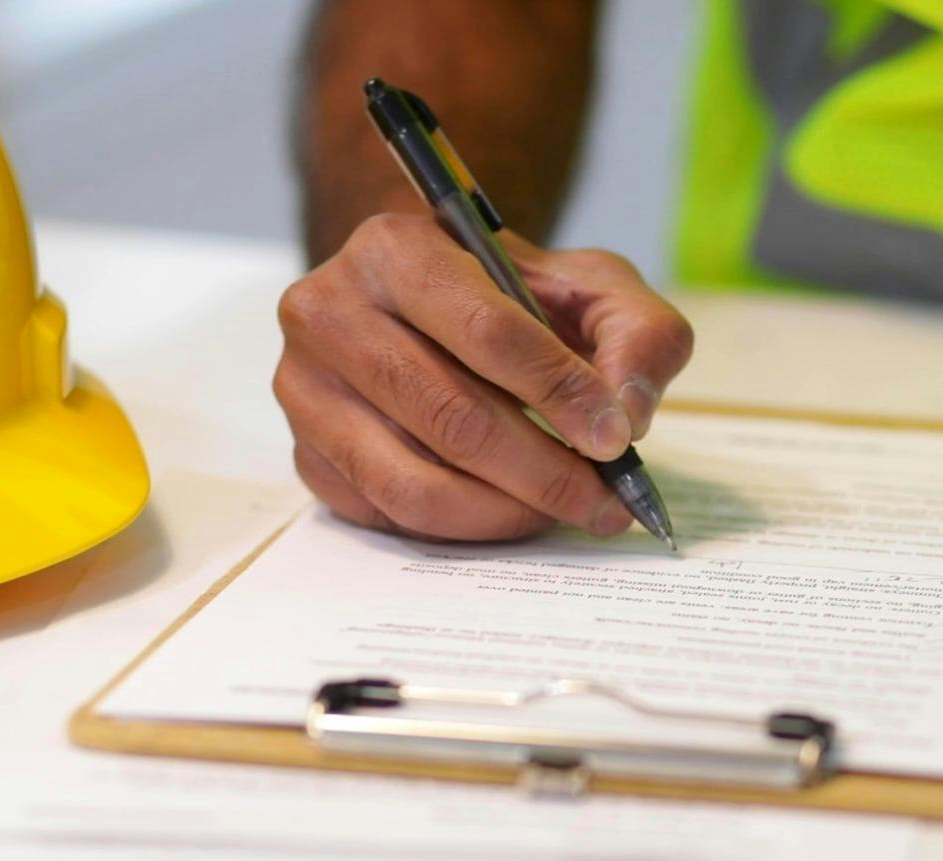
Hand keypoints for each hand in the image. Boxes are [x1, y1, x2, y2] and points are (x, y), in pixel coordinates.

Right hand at [274, 213, 691, 539]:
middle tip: (605, 502)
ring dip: (505, 512)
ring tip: (563, 511)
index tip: (615, 439)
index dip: (558, 392)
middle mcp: (327, 313)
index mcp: (394, 249)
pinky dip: (462, 528)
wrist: (429, 308)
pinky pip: (389, 516)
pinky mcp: (307, 456)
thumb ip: (637, 334)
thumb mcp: (592, 286)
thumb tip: (627, 414)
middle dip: (543, 471)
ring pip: (414, 483)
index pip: (484, 330)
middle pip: (450, 416)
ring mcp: (305, 391)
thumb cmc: (512, 297)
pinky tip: (508, 511)